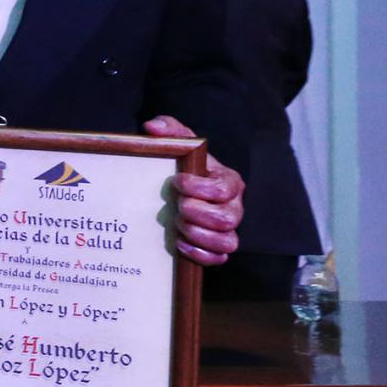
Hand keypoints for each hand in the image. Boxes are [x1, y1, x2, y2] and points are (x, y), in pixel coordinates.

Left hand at [147, 115, 245, 265]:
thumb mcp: (179, 143)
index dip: (200, 188)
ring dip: (199, 235)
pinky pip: (219, 259)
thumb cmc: (183, 165)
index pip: (224, 188)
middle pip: (227, 218)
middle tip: (177, 206)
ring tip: (178, 224)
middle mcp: (234, 207)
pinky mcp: (217, 248)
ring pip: (228, 242)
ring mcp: (227, 230)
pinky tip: (179, 244)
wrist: (180, 190)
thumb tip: (152, 127)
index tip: (177, 181)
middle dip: (197, 213)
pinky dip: (200, 254)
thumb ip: (170, 130)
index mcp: (228, 181)